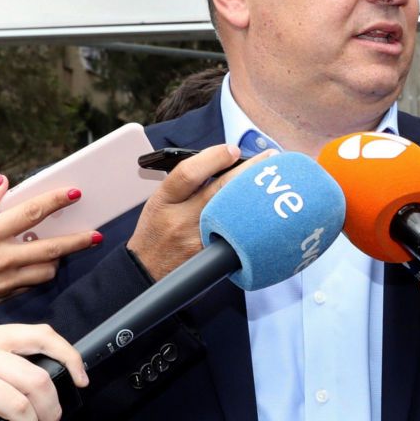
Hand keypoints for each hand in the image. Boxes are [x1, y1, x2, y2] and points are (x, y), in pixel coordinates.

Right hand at [0, 176, 99, 329]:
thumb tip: (3, 184)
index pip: (31, 214)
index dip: (56, 201)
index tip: (75, 193)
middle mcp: (0, 260)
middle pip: (51, 248)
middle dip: (78, 240)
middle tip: (96, 233)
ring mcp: (2, 283)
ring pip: (45, 271)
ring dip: (58, 259)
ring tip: (62, 249)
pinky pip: (29, 286)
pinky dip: (39, 274)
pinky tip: (38, 265)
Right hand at [128, 145, 269, 279]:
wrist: (146, 270)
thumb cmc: (156, 231)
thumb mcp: (161, 202)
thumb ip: (186, 184)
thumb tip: (223, 162)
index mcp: (164, 200)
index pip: (188, 173)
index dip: (214, 157)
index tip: (233, 150)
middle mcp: (180, 220)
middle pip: (218, 189)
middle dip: (247, 170)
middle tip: (269, 158)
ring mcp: (197, 240)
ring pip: (232, 212)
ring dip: (255, 193)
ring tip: (272, 180)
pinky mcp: (211, 257)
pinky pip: (235, 234)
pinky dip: (251, 220)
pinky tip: (265, 211)